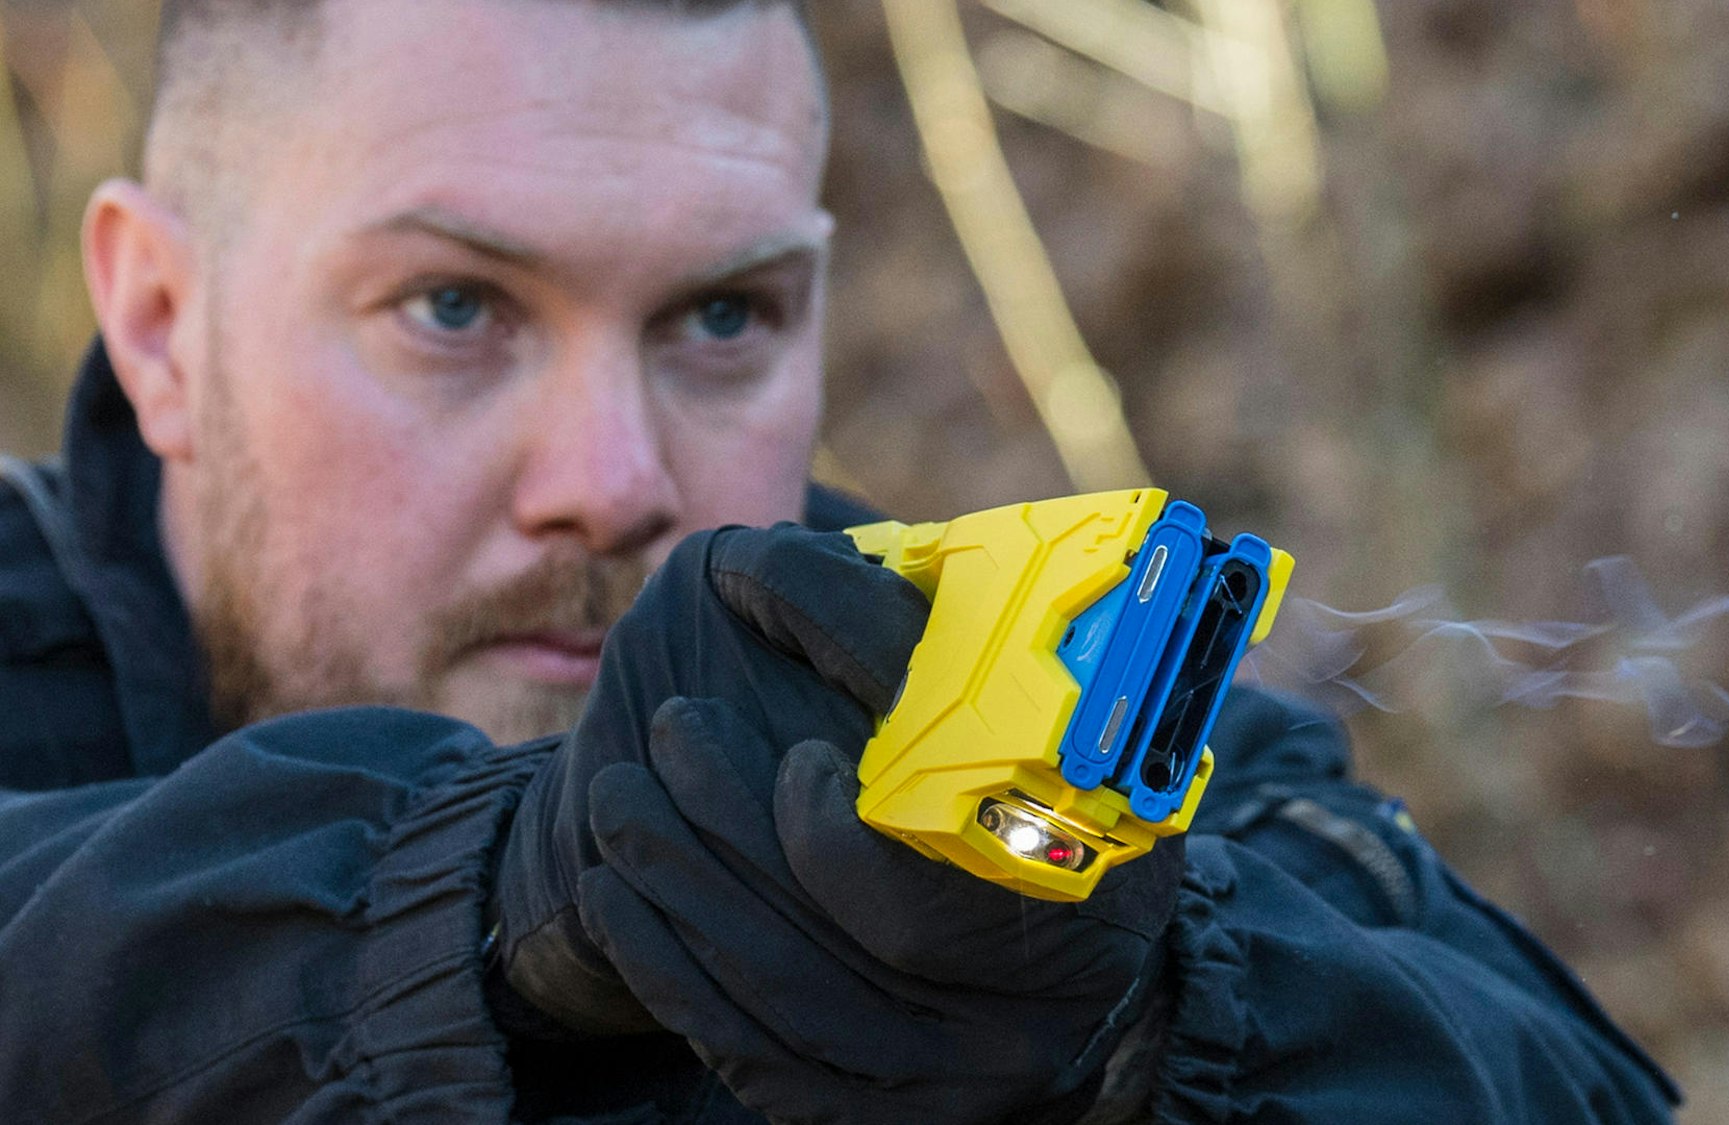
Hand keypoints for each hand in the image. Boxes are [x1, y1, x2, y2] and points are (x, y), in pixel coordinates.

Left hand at [492, 523, 1181, 1122]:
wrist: (1071, 976)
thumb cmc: (1057, 811)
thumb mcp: (1051, 738)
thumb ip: (940, 672)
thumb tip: (786, 577)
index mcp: (1089, 918)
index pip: (929, 910)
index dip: (836, 845)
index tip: (794, 760)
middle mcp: (1022, 1031)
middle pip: (834, 957)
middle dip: (728, 842)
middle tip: (667, 733)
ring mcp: (946, 1090)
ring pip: (783, 1009)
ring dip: (681, 896)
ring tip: (616, 800)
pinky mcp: (873, 1118)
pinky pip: (753, 1060)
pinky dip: (672, 977)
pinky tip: (616, 902)